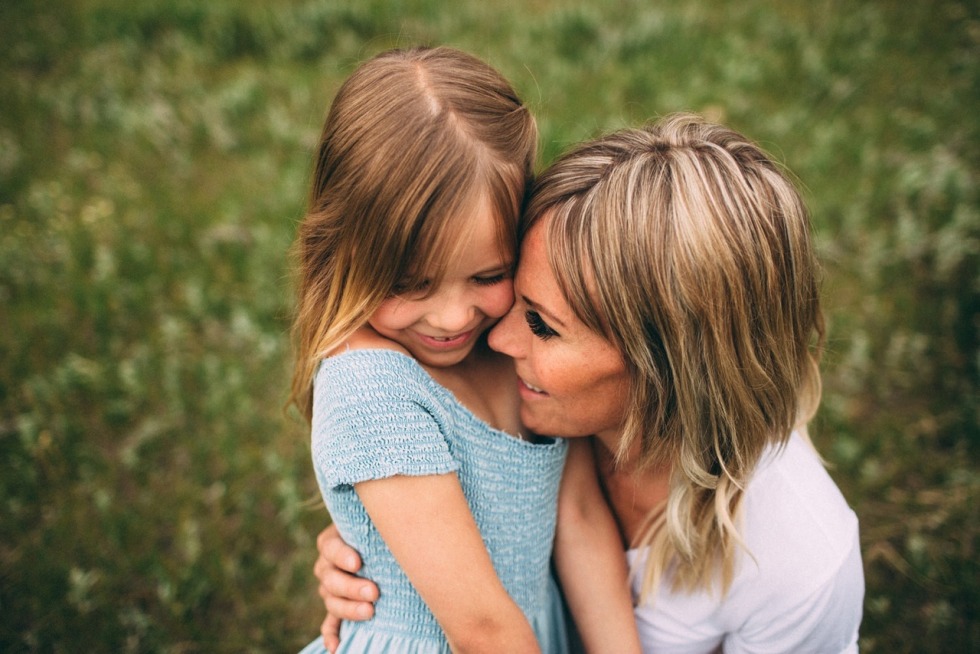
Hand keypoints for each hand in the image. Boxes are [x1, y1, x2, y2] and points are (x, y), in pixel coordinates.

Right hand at [314, 525, 378, 650]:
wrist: (386, 547)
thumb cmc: (384, 531)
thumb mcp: (378, 525)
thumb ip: (381, 526)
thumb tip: (400, 525)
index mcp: (333, 541)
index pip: (329, 547)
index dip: (341, 555)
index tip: (358, 562)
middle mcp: (328, 566)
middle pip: (330, 578)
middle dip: (351, 587)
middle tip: (373, 592)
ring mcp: (331, 589)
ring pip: (331, 601)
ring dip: (348, 608)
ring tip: (370, 612)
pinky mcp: (338, 608)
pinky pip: (329, 624)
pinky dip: (331, 635)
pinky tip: (337, 647)